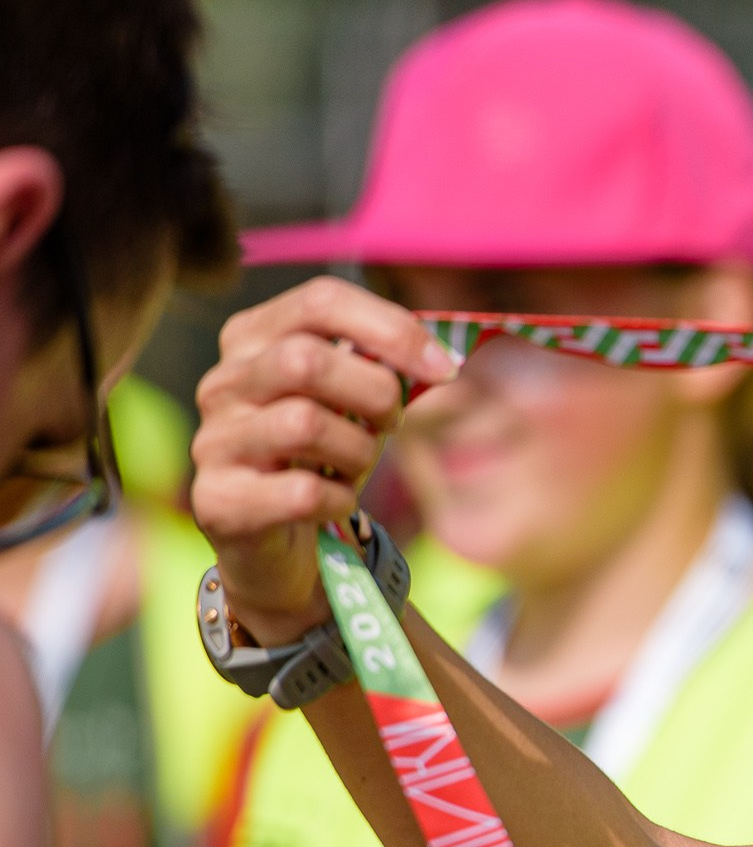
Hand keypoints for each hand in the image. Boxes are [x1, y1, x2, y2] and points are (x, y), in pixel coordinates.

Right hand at [191, 277, 455, 643]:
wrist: (275, 546)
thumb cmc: (322, 458)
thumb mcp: (352, 402)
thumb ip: (383, 367)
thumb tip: (441, 360)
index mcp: (254, 339)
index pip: (321, 301)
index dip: (392, 329)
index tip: (444, 368)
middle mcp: (223, 382)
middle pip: (307, 360)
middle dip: (374, 394)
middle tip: (390, 424)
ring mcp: (213, 440)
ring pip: (304, 423)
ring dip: (358, 452)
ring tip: (356, 467)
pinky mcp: (219, 500)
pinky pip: (300, 492)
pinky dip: (339, 500)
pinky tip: (337, 504)